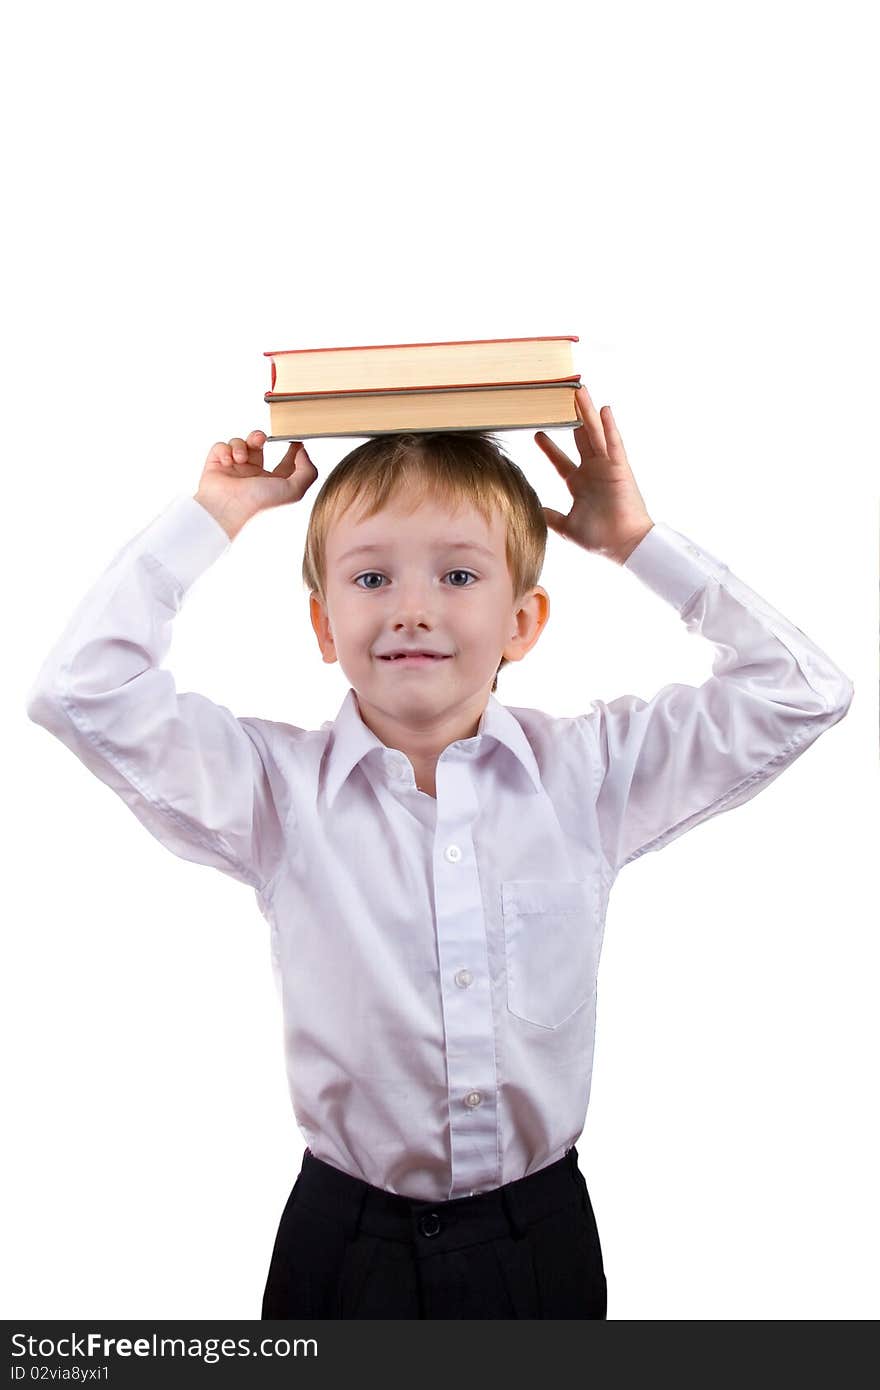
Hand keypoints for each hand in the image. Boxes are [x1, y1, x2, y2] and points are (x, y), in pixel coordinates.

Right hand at [194, 431, 317, 539]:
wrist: (227, 508)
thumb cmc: (259, 503)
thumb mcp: (294, 490)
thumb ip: (307, 472)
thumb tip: (303, 451)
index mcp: (272, 482)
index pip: (285, 462)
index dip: (292, 449)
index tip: (295, 438)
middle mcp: (254, 474)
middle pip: (259, 446)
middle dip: (259, 437)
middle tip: (261, 439)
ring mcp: (234, 469)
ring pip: (239, 443)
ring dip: (241, 445)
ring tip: (240, 458)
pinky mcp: (216, 465)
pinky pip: (221, 447)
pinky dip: (225, 450)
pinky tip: (228, 461)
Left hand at [535, 385, 653, 563]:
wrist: (622, 546)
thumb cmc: (599, 539)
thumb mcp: (566, 527)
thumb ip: (550, 516)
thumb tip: (532, 510)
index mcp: (580, 484)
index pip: (560, 460)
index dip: (549, 447)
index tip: (537, 432)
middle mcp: (593, 472)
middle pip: (578, 439)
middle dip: (570, 418)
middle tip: (560, 399)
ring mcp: (607, 468)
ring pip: (595, 434)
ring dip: (588, 413)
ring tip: (580, 391)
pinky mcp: (620, 469)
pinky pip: (614, 444)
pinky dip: (610, 427)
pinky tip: (604, 409)